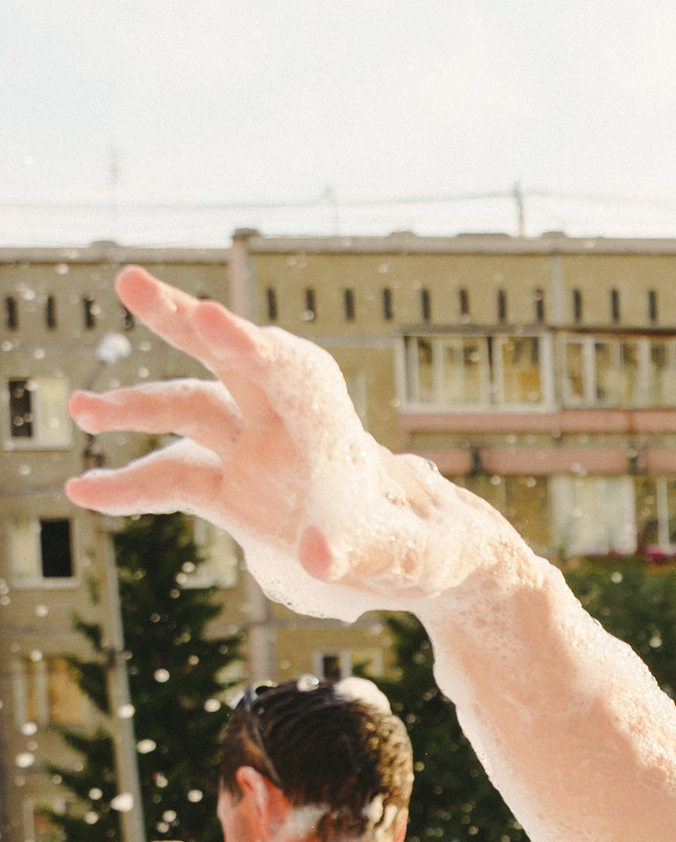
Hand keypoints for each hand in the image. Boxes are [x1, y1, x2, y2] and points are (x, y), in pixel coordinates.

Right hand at [64, 269, 531, 621]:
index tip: (208, 315)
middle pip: (230, 360)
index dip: (249, 346)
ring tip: (79, 408)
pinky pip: (174, 478)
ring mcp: (258, 455)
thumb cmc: (428, 551)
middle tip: (131, 281)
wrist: (426, 560)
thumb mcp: (406, 559)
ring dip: (135, 407)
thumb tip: (318, 555)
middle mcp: (289, 430)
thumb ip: (360, 553)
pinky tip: (81, 492)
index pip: (292, 373)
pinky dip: (130, 484)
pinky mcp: (237, 492)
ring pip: (190, 408)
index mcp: (336, 431)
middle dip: (182, 321)